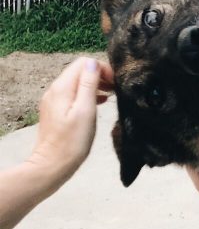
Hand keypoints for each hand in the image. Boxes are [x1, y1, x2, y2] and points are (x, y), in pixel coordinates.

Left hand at [27, 58, 113, 190]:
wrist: (52, 165)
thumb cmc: (73, 141)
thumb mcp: (86, 111)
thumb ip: (89, 85)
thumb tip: (93, 63)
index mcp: (63, 88)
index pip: (84, 63)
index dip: (102, 68)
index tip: (115, 84)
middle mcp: (55, 90)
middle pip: (80, 71)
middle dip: (99, 75)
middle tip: (116, 89)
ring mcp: (54, 100)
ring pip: (77, 83)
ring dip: (95, 85)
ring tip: (111, 96)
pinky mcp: (56, 111)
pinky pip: (73, 94)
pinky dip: (87, 94)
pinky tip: (99, 103)